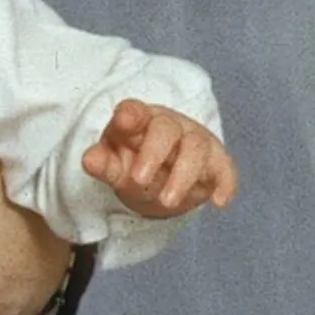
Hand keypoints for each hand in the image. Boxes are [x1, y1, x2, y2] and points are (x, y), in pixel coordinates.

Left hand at [81, 100, 237, 218]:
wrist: (160, 181)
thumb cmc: (134, 164)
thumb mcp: (115, 168)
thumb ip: (103, 164)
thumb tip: (89, 160)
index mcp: (139, 122)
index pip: (135, 112)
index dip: (130, 115)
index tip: (124, 122)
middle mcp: (170, 126)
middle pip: (166, 129)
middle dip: (153, 153)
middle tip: (138, 180)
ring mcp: (195, 142)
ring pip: (196, 147)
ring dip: (183, 174)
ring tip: (167, 201)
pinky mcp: (216, 163)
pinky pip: (225, 169)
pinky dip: (225, 184)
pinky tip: (218, 202)